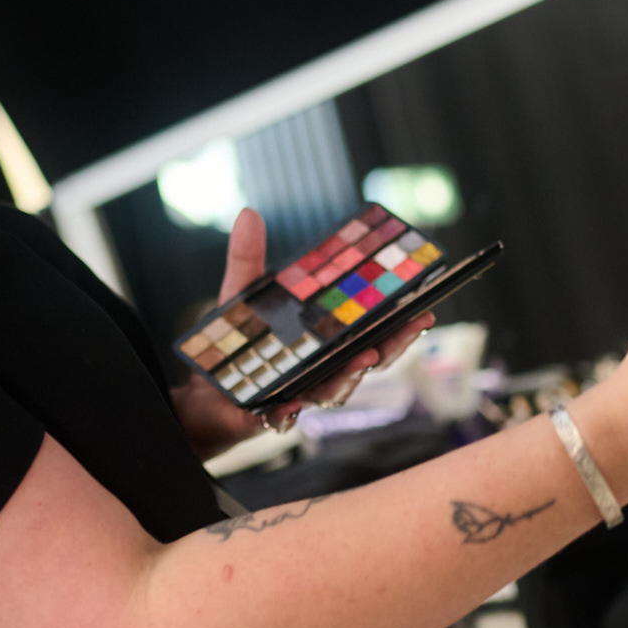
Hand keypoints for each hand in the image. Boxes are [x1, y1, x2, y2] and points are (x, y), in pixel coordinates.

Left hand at [172, 208, 434, 460]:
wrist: (202, 390)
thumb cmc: (234, 343)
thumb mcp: (240, 293)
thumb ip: (247, 257)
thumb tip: (248, 213)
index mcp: (325, 341)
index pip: (371, 332)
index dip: (400, 323)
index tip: (425, 306)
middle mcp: (321, 370)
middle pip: (369, 360)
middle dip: (395, 344)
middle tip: (416, 324)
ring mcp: (299, 393)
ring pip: (336, 389)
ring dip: (352, 374)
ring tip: (365, 356)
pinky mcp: (268, 414)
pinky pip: (285, 415)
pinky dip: (292, 408)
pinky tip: (292, 401)